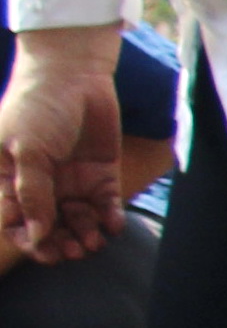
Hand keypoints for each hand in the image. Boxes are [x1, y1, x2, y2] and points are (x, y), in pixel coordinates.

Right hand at [0, 41, 123, 265]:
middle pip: (52, 226)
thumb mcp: (27, 150)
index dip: (31, 241)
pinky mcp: (101, 173)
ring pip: (80, 220)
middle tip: (76, 250)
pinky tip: (112, 224)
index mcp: (13, 178)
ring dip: (87, 234)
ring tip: (94, 241)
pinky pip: (106, 205)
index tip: (47, 253)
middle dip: (63, 243)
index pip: (18, 221)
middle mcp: (43, 183)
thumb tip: (37, 235)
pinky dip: (110, 218)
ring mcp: (72, 179)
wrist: (74, 74)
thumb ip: (32, 192)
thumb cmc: (38, 107)